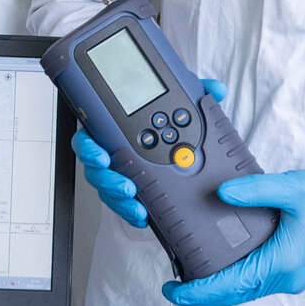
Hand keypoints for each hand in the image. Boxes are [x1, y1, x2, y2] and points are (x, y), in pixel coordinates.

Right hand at [72, 79, 229, 229]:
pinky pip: (122, 205)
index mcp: (113, 128)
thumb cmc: (171, 121)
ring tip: (136, 204)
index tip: (102, 155)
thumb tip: (215, 90)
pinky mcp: (127, 193)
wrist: (184, 150)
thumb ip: (196, 94)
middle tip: (126, 185)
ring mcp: (117, 174)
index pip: (89, 137)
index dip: (90, 148)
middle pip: (95, 169)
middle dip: (107, 179)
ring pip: (107, 189)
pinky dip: (131, 212)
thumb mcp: (184, 104)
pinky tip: (143, 216)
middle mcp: (110, 152)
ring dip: (119, 198)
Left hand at [163, 170, 304, 305]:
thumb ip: (256, 189)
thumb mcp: (293, 187)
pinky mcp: (294, 274)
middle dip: (202, 293)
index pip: (230, 284)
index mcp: (282, 261)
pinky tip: (221, 268)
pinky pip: (257, 284)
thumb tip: (223, 194)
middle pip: (234, 294)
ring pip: (245, 291)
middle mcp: (285, 278)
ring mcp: (291, 279)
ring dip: (219, 288)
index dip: (198, 291)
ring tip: (191, 276)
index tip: (173, 291)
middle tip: (173, 285)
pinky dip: (236, 280)